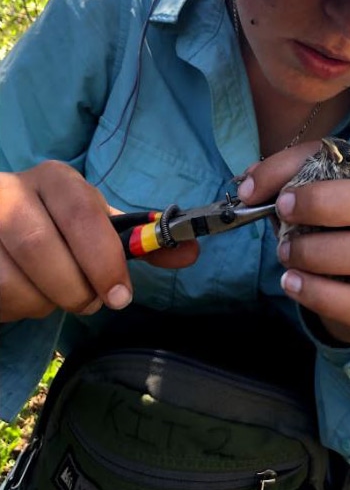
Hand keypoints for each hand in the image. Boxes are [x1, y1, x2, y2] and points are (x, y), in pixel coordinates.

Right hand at [0, 161, 198, 322]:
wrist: (0, 223)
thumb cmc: (58, 225)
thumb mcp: (98, 225)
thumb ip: (140, 241)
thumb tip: (191, 252)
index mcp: (54, 180)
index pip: (81, 213)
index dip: (104, 259)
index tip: (121, 295)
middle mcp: (10, 193)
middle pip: (40, 247)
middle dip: (74, 289)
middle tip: (91, 302)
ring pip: (11, 280)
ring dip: (42, 303)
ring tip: (55, 296)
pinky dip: (16, 309)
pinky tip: (26, 296)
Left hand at [237, 142, 349, 344]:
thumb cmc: (326, 243)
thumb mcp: (303, 214)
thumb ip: (278, 192)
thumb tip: (248, 188)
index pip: (342, 162)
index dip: (294, 167)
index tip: (253, 191)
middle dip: (322, 202)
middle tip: (282, 212)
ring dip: (316, 252)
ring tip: (285, 255)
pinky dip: (318, 293)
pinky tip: (291, 283)